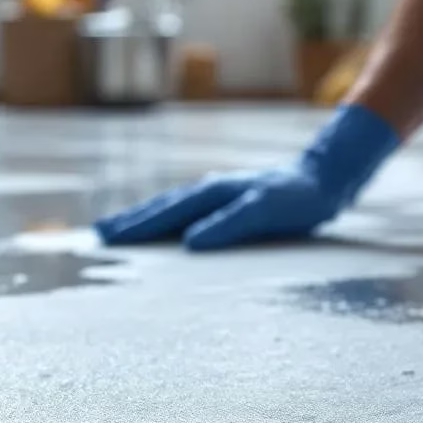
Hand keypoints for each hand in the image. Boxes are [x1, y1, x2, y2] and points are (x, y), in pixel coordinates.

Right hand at [94, 105, 398, 250]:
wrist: (325, 179)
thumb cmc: (298, 198)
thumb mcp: (265, 211)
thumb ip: (229, 225)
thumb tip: (190, 243)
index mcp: (212, 193)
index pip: (165, 214)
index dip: (136, 228)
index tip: (107, 239)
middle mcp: (209, 190)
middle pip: (160, 208)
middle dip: (129, 223)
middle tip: (98, 236)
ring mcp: (217, 194)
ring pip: (171, 208)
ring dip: (144, 219)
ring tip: (119, 230)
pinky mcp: (228, 201)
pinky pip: (188, 211)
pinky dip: (167, 219)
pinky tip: (164, 228)